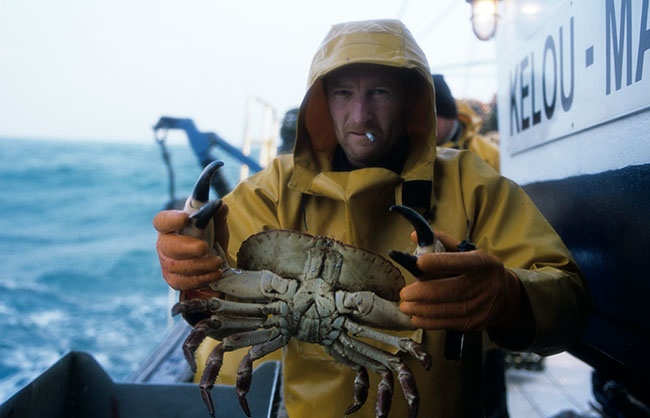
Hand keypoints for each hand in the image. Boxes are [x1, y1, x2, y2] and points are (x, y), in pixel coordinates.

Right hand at [153, 203, 229, 290]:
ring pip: (176, 267)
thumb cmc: (212, 235)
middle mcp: (165, 244)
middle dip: (187, 248)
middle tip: (204, 247)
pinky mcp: (174, 280)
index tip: (185, 218)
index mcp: (171, 226)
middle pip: (167, 246)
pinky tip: (215, 273)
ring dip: (200, 265)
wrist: (217, 258)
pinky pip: (183, 282)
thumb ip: (218, 210)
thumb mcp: (217, 221)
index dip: (171, 220)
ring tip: (217, 262)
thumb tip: (219, 205)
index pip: (162, 221)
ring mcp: (167, 263)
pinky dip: (201, 278)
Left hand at [399, 230, 525, 333]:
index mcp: (482, 263)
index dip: (439, 262)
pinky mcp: (475, 322)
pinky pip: (448, 323)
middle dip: (423, 292)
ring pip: (447, 309)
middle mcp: (484, 285)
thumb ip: (441, 244)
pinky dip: (429, 321)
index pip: (459, 262)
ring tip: (405, 306)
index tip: (419, 262)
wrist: (505, 296)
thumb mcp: (468, 252)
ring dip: (422, 309)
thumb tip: (414, 236)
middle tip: (404, 293)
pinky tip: (416, 317)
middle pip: (450, 290)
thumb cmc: (479, 271)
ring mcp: (481, 306)